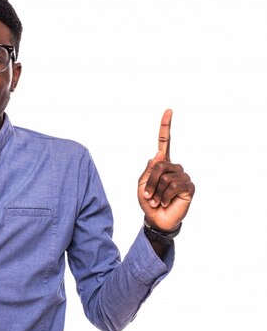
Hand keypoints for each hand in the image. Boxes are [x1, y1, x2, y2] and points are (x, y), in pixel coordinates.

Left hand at [137, 109, 194, 230]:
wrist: (156, 219)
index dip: (165, 127)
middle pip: (159, 165)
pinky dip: (165, 196)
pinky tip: (165, 202)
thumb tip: (157, 156)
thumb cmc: (148, 201)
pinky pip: (173, 186)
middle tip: (147, 195)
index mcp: (161, 163)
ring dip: (156, 191)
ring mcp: (183, 176)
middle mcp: (174, 167)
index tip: (168, 110)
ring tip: (157, 200)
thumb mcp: (141, 184)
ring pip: (165, 177)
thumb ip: (148, 170)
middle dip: (149, 182)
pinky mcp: (189, 187)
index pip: (164, 142)